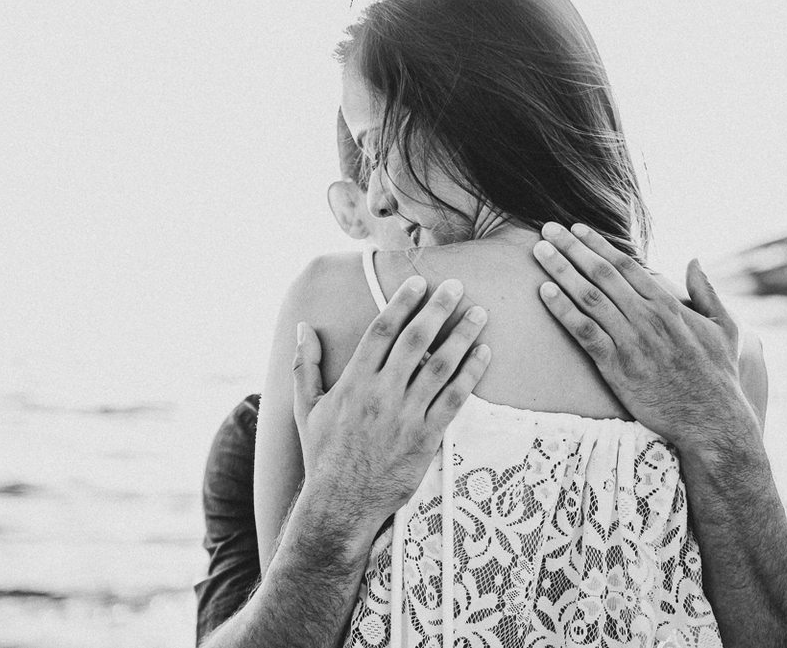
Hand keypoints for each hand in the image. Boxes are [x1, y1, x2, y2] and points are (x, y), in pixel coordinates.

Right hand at [291, 277, 490, 524]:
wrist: (341, 502)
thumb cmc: (323, 454)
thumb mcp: (306, 408)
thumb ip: (305, 365)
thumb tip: (302, 328)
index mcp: (354, 382)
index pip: (381, 331)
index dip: (401, 303)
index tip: (418, 282)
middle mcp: (382, 394)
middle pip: (415, 340)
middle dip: (437, 309)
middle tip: (455, 286)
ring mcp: (406, 416)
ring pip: (440, 366)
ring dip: (462, 336)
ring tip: (479, 314)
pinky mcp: (426, 438)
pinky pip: (454, 400)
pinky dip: (471, 375)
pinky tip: (484, 355)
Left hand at [532, 222, 759, 455]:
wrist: (711, 421)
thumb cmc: (718, 375)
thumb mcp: (726, 327)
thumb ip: (707, 291)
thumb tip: (693, 260)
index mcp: (668, 305)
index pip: (625, 264)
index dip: (597, 244)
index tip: (575, 228)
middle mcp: (647, 317)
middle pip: (601, 274)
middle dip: (571, 248)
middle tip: (547, 228)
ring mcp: (630, 341)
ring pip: (588, 297)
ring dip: (561, 271)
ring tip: (539, 251)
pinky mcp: (616, 367)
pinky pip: (584, 332)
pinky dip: (563, 310)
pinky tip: (544, 293)